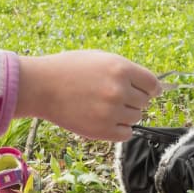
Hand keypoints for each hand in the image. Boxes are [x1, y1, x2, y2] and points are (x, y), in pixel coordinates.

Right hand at [16, 51, 161, 141]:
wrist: (40, 86)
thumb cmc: (69, 69)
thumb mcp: (101, 58)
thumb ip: (127, 70)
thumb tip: (153, 87)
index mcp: (121, 69)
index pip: (153, 84)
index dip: (150, 88)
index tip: (146, 91)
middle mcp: (119, 91)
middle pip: (144, 102)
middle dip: (133, 100)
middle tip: (113, 97)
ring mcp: (111, 112)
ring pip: (136, 118)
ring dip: (125, 114)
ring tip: (104, 107)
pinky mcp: (102, 131)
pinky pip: (126, 134)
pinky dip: (119, 129)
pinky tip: (105, 120)